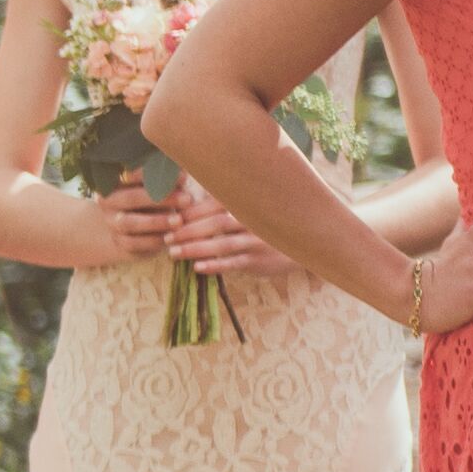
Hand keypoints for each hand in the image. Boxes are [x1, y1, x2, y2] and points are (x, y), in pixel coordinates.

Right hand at [84, 180, 180, 259]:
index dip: (157, 176)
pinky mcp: (120, 242)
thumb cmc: (155, 197)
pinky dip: (153, 240)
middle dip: (160, 199)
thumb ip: (169, 179)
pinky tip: (170, 237)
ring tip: (179, 221)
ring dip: (156, 222)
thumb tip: (184, 173)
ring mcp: (112, 223)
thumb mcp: (161, 185)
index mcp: (116, 180)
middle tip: (187, 199)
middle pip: (130, 198)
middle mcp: (109, 201)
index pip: (132, 174)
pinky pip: (133, 243)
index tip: (183, 177)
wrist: (137, 226)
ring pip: (129, 223)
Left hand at [162, 184, 291, 279]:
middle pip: (215, 223)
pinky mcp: (260, 260)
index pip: (215, 205)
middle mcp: (252, 219)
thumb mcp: (252, 208)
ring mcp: (257, 240)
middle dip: (188, 230)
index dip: (192, 212)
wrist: (306, 241)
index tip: (171, 217)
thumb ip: (227, 204)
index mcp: (247, 203)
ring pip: (222, 244)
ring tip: (173, 253)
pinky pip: (234, 263)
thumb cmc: (268, 223)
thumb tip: (190, 205)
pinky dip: (215, 265)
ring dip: (195, 248)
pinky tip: (197, 268)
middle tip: (166, 237)